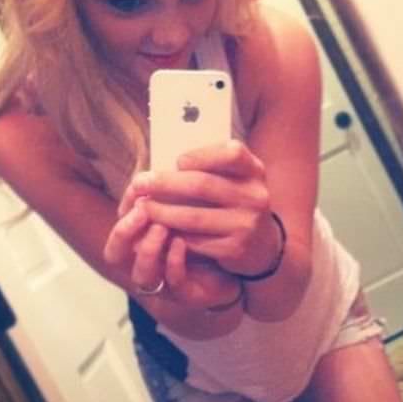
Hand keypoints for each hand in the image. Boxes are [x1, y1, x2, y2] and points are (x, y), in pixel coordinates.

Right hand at [104, 196, 241, 310]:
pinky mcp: (187, 293)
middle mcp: (145, 265)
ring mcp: (164, 283)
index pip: (116, 233)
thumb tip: (166, 165)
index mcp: (139, 245)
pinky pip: (174, 283)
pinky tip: (181, 242)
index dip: (121, 212)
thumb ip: (171, 197)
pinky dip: (174, 262)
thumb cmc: (205, 235)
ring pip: (142, 274)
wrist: (235, 267)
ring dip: (148, 249)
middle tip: (142, 209)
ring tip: (161, 227)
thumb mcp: (185, 211)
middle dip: (124, 232)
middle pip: (115, 255)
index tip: (136, 190)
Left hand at [127, 140, 281, 276]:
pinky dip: (172, 233)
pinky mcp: (234, 248)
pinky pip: (195, 240)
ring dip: (161, 211)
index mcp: (254, 171)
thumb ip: (212, 167)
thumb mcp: (236, 179)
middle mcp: (255, 196)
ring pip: (193, 216)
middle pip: (203, 185)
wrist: (262, 244)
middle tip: (140, 182)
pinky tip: (157, 228)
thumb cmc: (236, 202)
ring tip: (142, 206)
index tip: (178, 161)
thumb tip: (165, 161)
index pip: (232, 153)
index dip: (202, 155)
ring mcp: (246, 224)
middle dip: (165, 183)